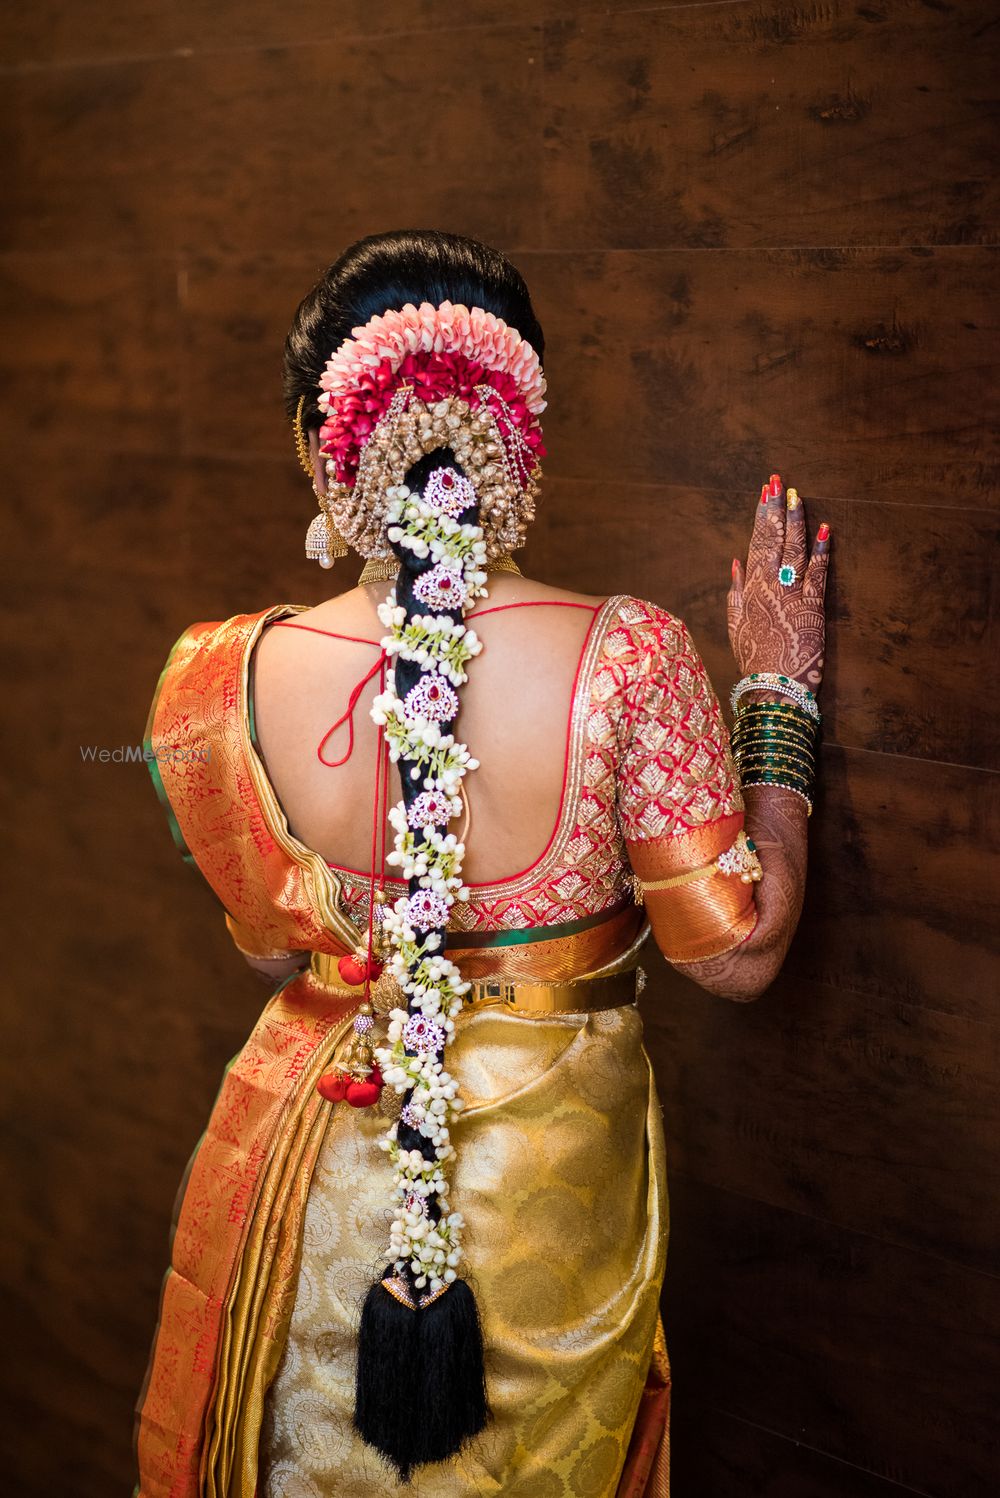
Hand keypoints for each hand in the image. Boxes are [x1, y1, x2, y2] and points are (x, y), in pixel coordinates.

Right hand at [727, 473, 830, 692]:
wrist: (773, 685)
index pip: (756, 543)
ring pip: (793, 550)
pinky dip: (821, 551)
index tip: (765, 492)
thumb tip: (736, 561)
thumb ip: (735, 591)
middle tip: (779, 481)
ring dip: (796, 521)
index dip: (762, 516)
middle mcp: (769, 585)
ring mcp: (791, 594)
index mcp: (750, 588)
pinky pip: (817, 574)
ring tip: (798, 496)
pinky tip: (825, 529)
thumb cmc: (754, 658)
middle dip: (776, 508)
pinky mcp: (812, 607)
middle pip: (773, 540)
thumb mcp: (735, 625)